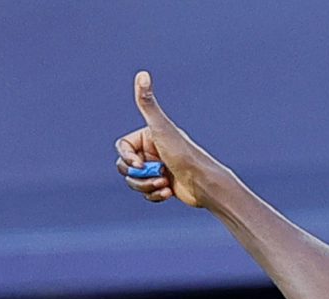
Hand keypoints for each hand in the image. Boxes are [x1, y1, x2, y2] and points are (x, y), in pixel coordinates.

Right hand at [114, 70, 225, 206]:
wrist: (205, 184)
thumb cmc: (184, 155)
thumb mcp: (161, 129)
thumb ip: (147, 103)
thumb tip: (143, 73)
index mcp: (149, 136)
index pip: (122, 148)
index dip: (126, 158)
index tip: (139, 165)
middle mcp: (152, 152)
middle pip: (125, 166)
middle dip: (138, 176)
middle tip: (158, 177)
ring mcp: (157, 169)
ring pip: (134, 181)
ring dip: (146, 187)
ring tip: (165, 186)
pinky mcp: (163, 185)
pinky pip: (146, 193)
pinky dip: (154, 195)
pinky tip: (169, 193)